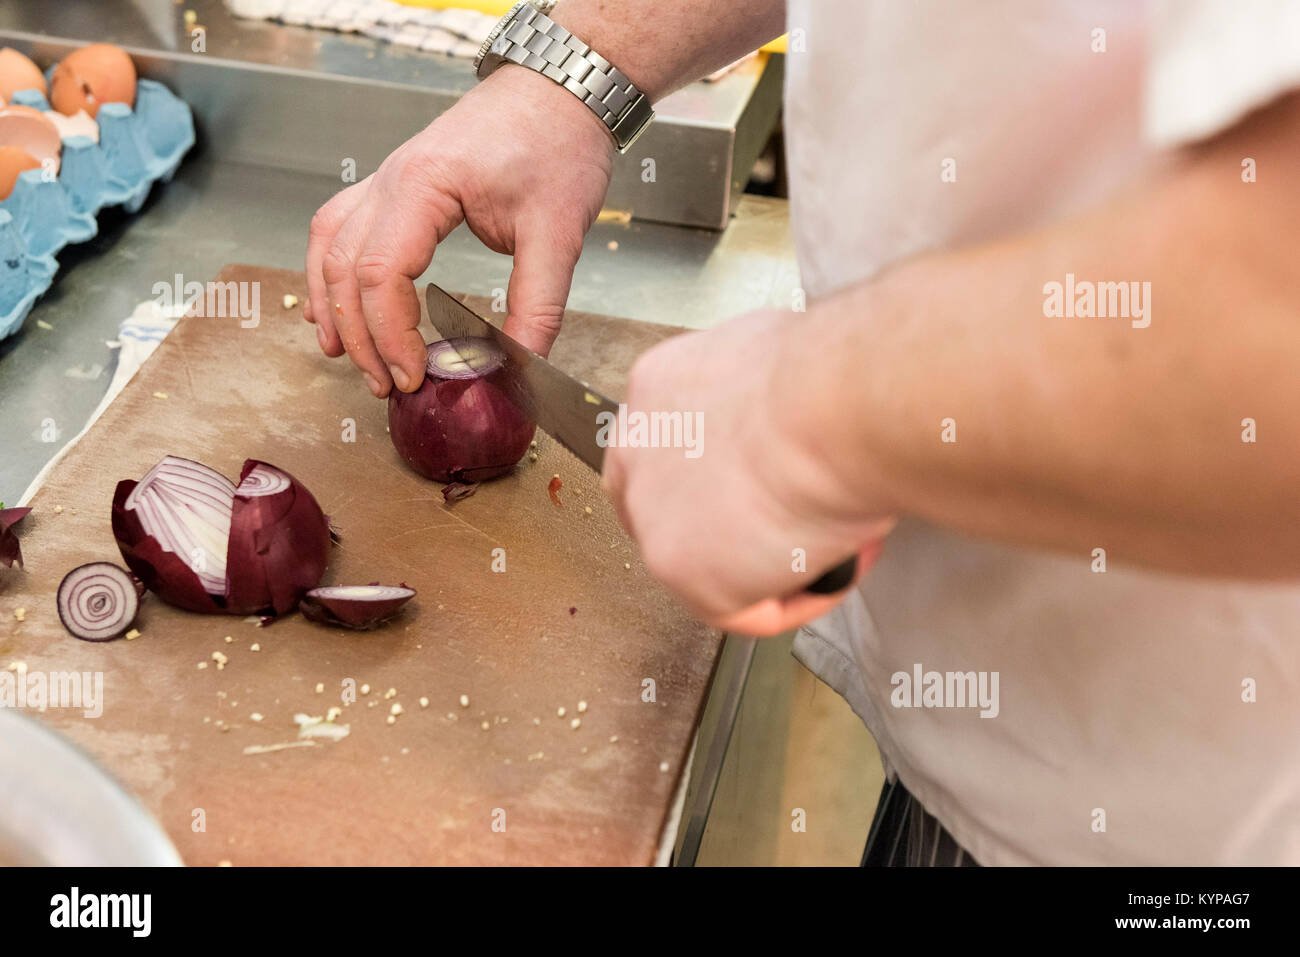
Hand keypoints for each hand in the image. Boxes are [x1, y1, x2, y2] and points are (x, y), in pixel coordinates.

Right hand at [304, 65, 613, 396]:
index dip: (391, 334)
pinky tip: (331, 305)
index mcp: (425, 187)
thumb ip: (538, 306)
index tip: (415, 375)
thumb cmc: (558, 144)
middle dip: (361, 336)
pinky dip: (330, 272)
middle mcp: (390, 180)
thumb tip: (521, 367)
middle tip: (390, 385)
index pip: (381, 273)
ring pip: (330, 248)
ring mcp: (386, 179)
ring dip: (333, 307)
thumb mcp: (558, 234)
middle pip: (346, 269)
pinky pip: (339, 229)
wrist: (559, 91)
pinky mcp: (395, 186)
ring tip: (346, 358)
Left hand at [602, 309, 896, 635]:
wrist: (831, 407)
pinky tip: (840, 571)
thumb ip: (764, 400)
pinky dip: (803, 598)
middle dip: (740, 530)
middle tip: (804, 527)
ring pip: (713, 565)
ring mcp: (651, 515)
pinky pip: (748, 610)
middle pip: (675, 509)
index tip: (781, 481)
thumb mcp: (783, 358)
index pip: (673, 447)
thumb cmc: (829, 376)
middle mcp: (638, 450)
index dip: (729, 478)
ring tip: (843, 542)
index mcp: (659, 389)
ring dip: (779, 564)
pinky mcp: (681, 572)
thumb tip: (798, 420)